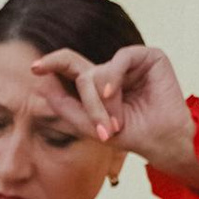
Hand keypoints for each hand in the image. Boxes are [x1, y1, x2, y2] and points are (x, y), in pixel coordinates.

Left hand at [27, 41, 198, 185]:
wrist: (163, 142)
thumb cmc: (130, 134)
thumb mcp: (90, 125)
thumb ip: (65, 106)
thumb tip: (42, 84)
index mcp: (98, 82)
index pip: (70, 66)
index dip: (52, 63)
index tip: (34, 68)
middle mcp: (112, 69)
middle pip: (83, 75)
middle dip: (89, 105)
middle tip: (103, 131)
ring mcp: (130, 62)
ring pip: (99, 72)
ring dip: (104, 102)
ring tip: (116, 123)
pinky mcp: (149, 56)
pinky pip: (119, 59)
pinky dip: (113, 78)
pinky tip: (112, 93)